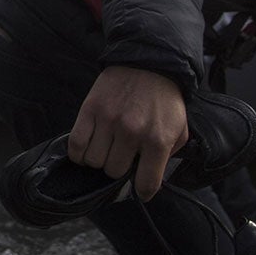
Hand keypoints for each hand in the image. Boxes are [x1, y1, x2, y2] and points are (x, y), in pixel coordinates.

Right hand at [69, 66, 187, 200]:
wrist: (148, 64)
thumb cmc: (165, 100)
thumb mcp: (179, 128)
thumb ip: (169, 155)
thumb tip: (152, 177)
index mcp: (158, 140)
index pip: (146, 184)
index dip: (142, 190)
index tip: (140, 188)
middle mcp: (132, 133)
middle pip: (114, 172)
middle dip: (118, 169)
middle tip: (122, 157)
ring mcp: (109, 121)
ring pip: (94, 161)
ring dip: (99, 160)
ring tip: (106, 150)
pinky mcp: (90, 110)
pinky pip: (76, 145)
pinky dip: (79, 154)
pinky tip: (87, 150)